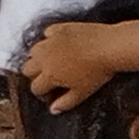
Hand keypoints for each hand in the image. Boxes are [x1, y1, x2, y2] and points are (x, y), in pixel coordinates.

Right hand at [19, 20, 134, 108]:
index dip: (43, 94)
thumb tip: (53, 110)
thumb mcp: (83, 93)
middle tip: (51, 78)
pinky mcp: (59, 28)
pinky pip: (47, 34)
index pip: (35, 88)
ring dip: (39, 57)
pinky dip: (50, 39)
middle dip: (35, 76)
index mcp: (49, 75)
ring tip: (54, 61)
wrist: (110, 46)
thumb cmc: (98, 71)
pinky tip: (61, 44)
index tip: (53, 94)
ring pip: (33, 51)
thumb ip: (65, 103)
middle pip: (27, 69)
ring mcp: (50, 41)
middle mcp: (44, 57)